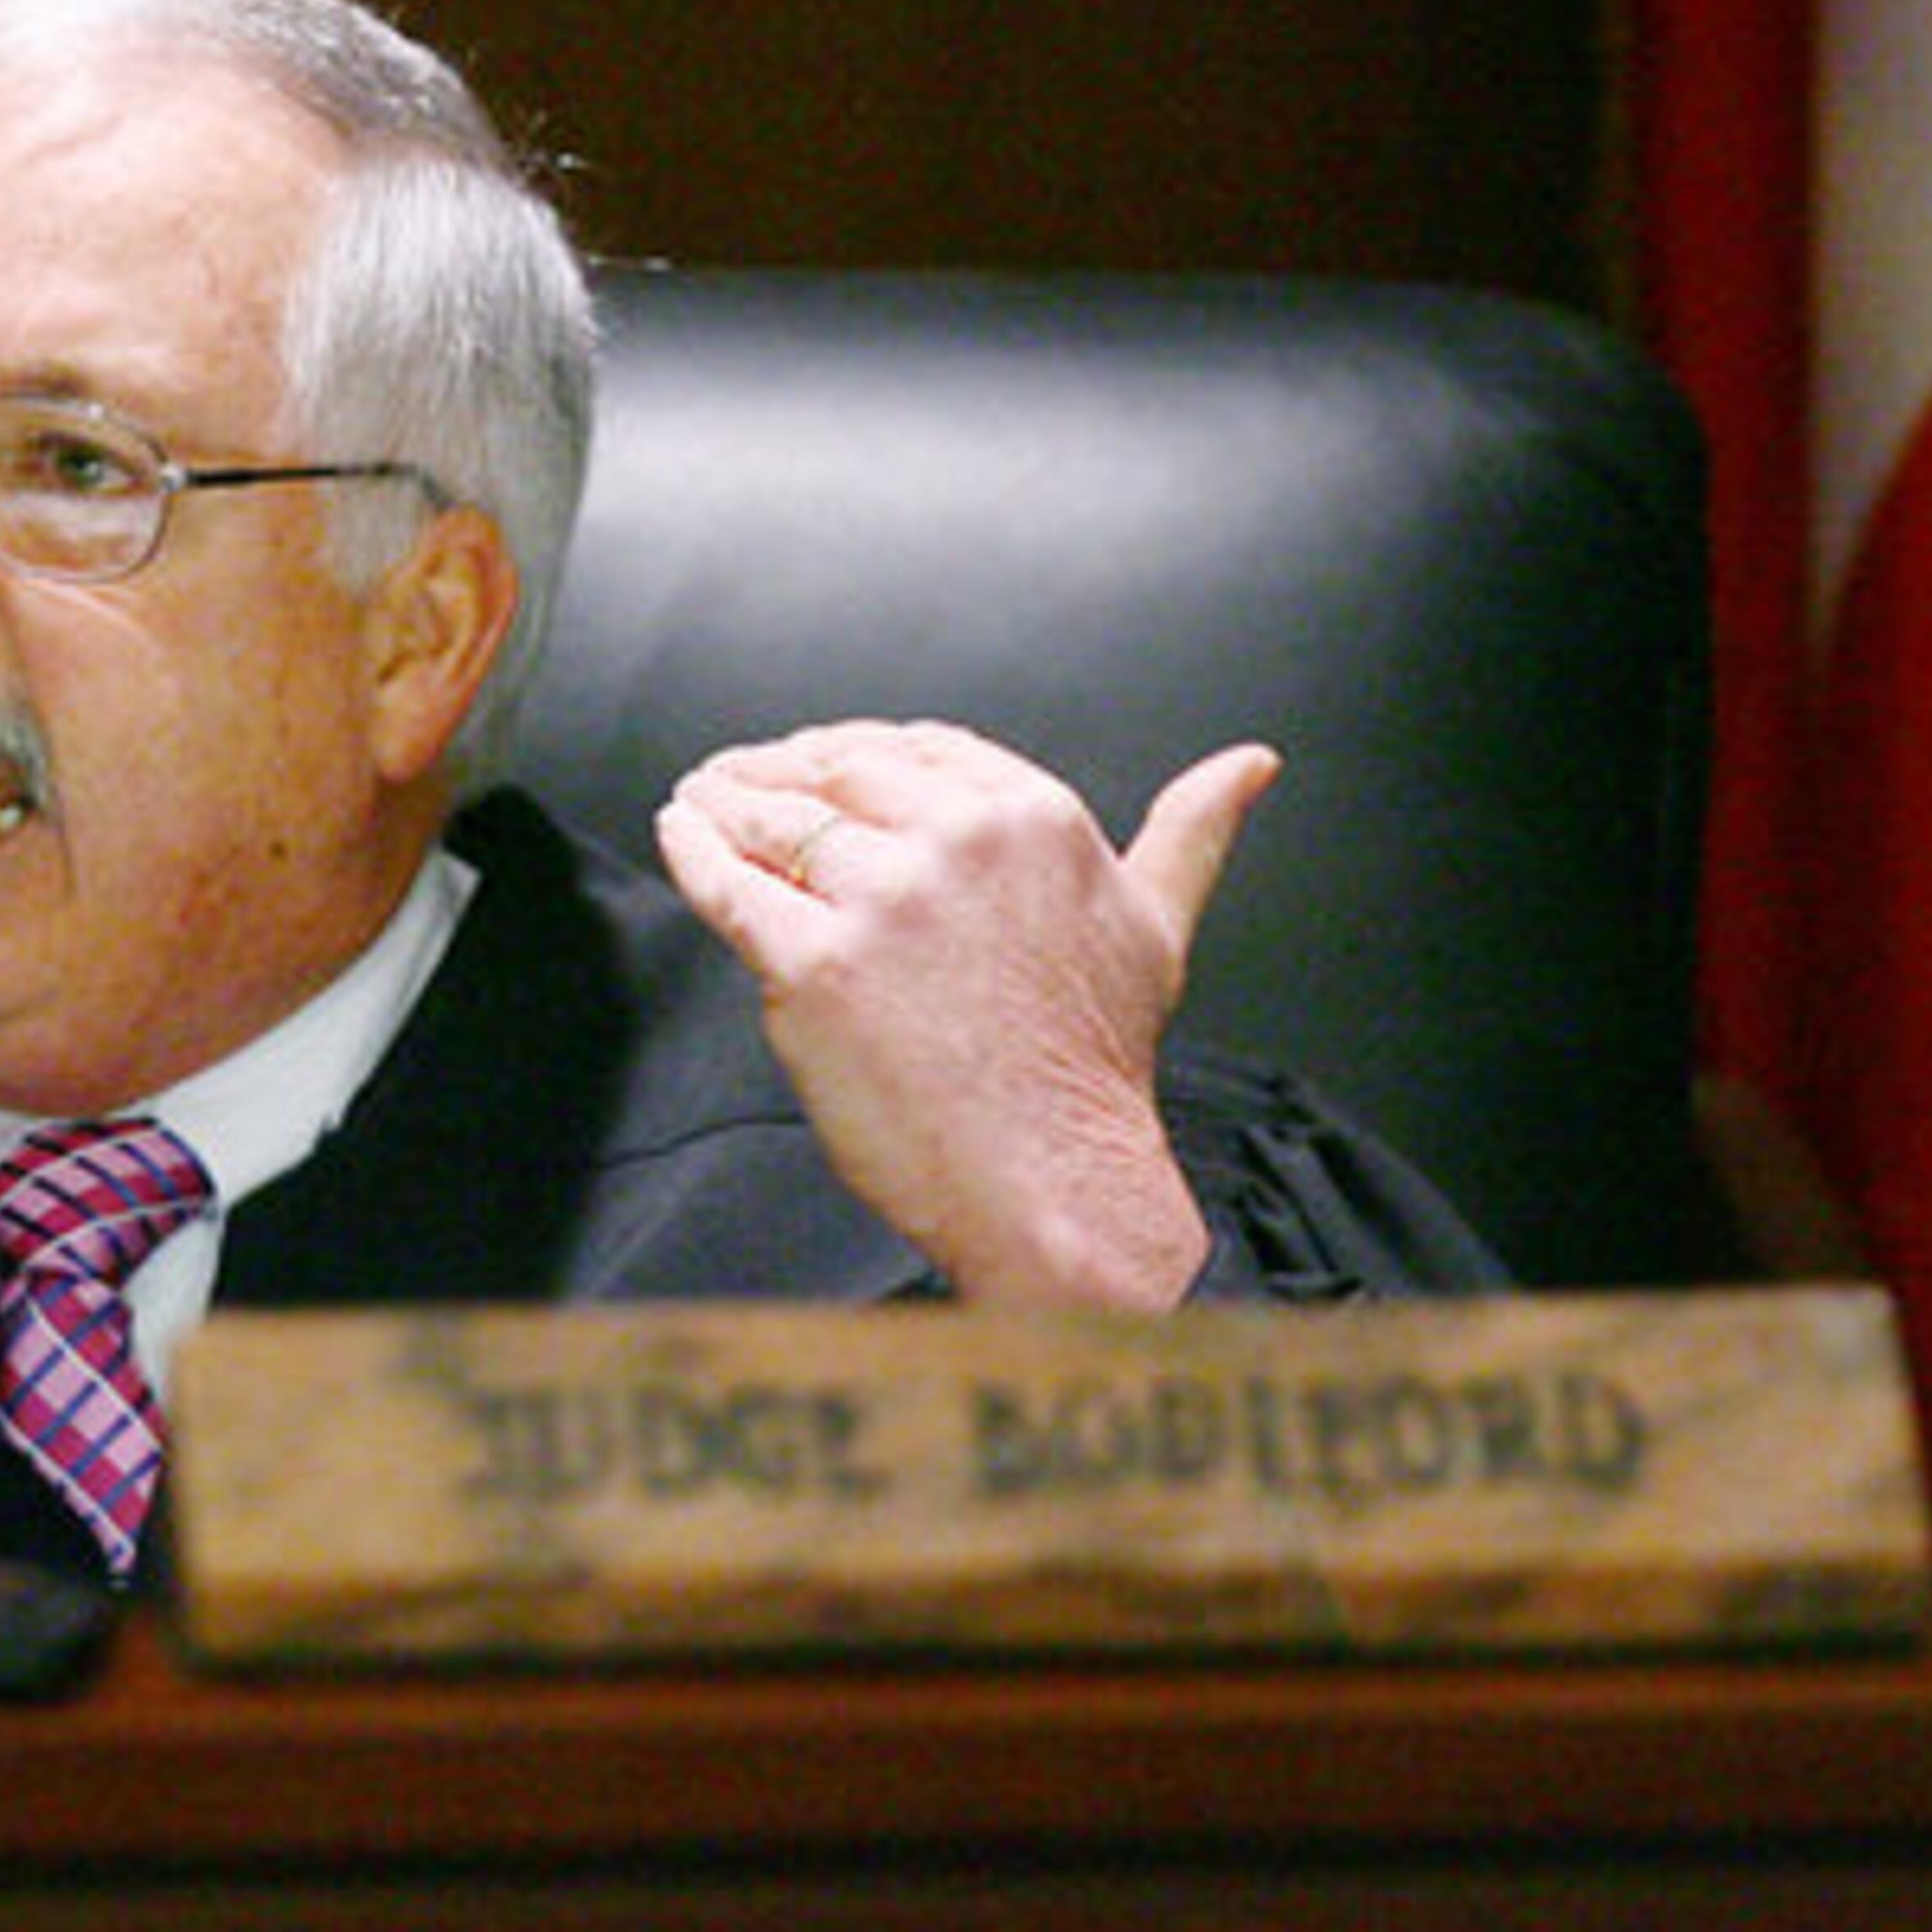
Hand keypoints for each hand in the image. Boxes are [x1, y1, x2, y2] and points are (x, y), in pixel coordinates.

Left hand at [655, 721, 1279, 1308]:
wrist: (1054, 1182)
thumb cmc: (1095, 1069)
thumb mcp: (1156, 925)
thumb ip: (1190, 831)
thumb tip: (1251, 763)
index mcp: (1035, 817)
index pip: (918, 748)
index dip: (856, 749)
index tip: (821, 757)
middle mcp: (959, 842)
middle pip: (839, 775)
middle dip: (781, 771)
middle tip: (741, 778)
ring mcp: (883, 900)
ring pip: (778, 823)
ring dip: (725, 803)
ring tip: (698, 802)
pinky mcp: (815, 964)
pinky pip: (731, 886)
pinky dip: (694, 852)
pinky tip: (679, 835)